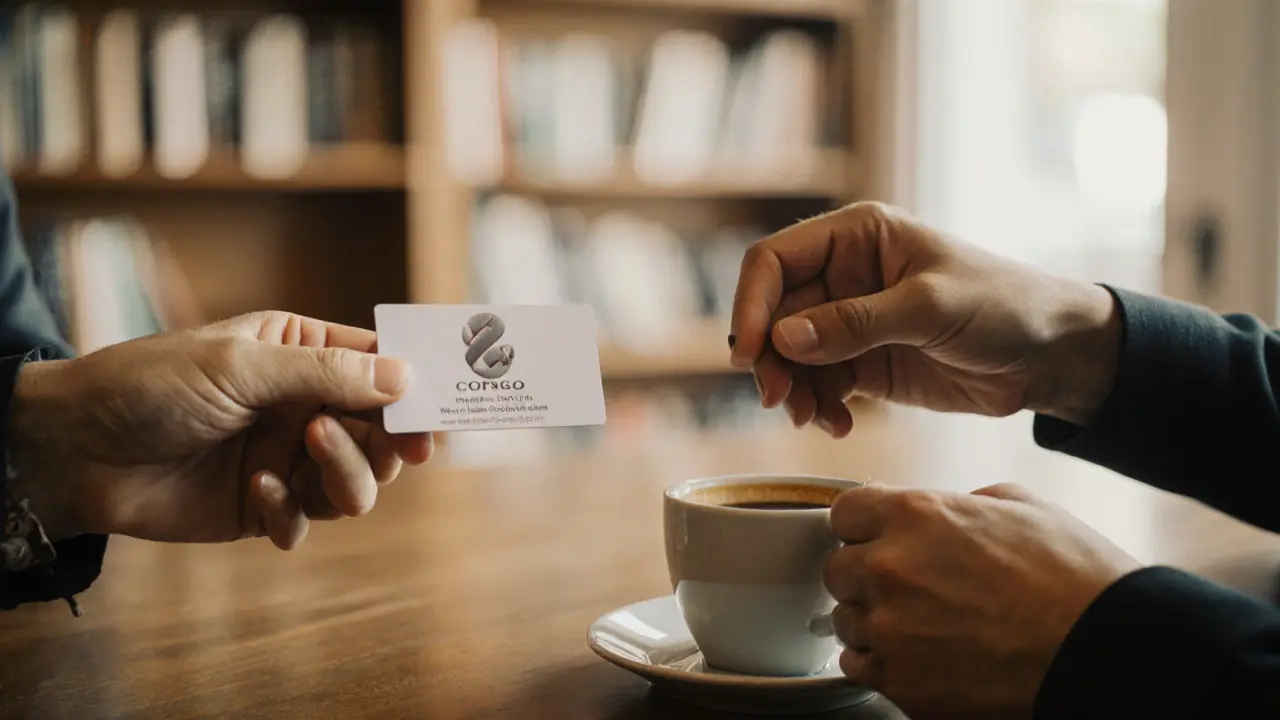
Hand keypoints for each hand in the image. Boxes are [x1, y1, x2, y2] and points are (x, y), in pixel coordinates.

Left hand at [7, 312, 432, 548]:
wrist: (74, 450)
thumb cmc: (152, 385)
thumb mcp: (242, 364)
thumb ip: (326, 375)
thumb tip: (406, 380)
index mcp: (301, 353)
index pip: (379, 366)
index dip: (417, 386)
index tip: (445, 407)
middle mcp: (302, 406)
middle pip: (382, 430)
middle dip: (392, 440)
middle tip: (399, 447)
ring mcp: (286, 458)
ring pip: (357, 483)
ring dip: (347, 474)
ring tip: (306, 452)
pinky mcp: (263, 507)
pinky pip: (305, 521)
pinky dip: (290, 511)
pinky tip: (255, 489)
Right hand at [729, 202, 1123, 434]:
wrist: (1053, 356)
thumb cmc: (1004, 306)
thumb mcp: (930, 308)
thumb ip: (855, 323)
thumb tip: (781, 339)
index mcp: (857, 236)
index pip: (774, 261)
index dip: (750, 304)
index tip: (748, 352)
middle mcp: (845, 274)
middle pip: (773, 313)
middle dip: (769, 358)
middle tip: (777, 399)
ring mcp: (852, 320)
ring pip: (788, 355)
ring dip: (791, 389)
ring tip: (811, 418)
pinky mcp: (865, 362)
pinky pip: (818, 384)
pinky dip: (818, 407)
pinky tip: (839, 425)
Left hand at [824, 482, 1139, 717]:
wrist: (1103, 649)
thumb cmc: (1073, 576)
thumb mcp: (1019, 504)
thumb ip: (960, 502)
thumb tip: (943, 510)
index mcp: (915, 515)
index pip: (844, 513)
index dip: (863, 525)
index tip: (875, 536)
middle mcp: (891, 568)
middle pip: (837, 569)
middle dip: (866, 575)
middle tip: (907, 586)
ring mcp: (891, 629)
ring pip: (846, 619)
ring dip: (874, 620)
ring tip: (922, 624)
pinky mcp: (901, 681)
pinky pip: (858, 665)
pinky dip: (880, 661)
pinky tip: (918, 655)